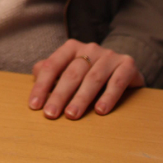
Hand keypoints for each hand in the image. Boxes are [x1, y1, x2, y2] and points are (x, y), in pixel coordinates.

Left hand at [29, 39, 144, 119]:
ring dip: (81, 98)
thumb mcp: (70, 68)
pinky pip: (117, 82)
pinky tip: (100, 111)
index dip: (42, 85)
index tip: (35, 106)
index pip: (52, 65)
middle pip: (72, 73)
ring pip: (93, 78)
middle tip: (51, 114)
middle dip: (59, 95)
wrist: (124, 65)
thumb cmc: (89, 71)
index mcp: (71, 48)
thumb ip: (52, 71)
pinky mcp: (127, 65)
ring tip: (72, 115)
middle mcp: (90, 48)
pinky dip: (108, 97)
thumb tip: (35, 76)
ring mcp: (109, 56)